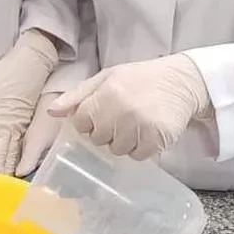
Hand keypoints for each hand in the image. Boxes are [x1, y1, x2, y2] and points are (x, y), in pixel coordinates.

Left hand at [0, 30, 57, 173]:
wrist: (34, 61)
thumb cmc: (7, 71)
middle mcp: (8, 128)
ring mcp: (20, 127)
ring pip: (12, 155)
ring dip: (6, 171)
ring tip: (0, 187)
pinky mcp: (28, 124)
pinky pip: (23, 148)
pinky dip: (19, 161)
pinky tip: (17, 169)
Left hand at [48, 54, 210, 160]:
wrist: (180, 81)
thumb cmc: (139, 78)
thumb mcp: (106, 77)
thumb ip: (78, 95)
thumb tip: (52, 112)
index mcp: (106, 93)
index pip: (80, 122)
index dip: (88, 121)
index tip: (101, 115)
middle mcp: (121, 110)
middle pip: (98, 138)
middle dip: (106, 132)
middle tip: (121, 118)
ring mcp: (140, 126)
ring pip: (117, 150)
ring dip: (124, 142)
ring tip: (135, 124)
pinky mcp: (156, 139)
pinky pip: (137, 156)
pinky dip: (141, 148)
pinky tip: (147, 132)